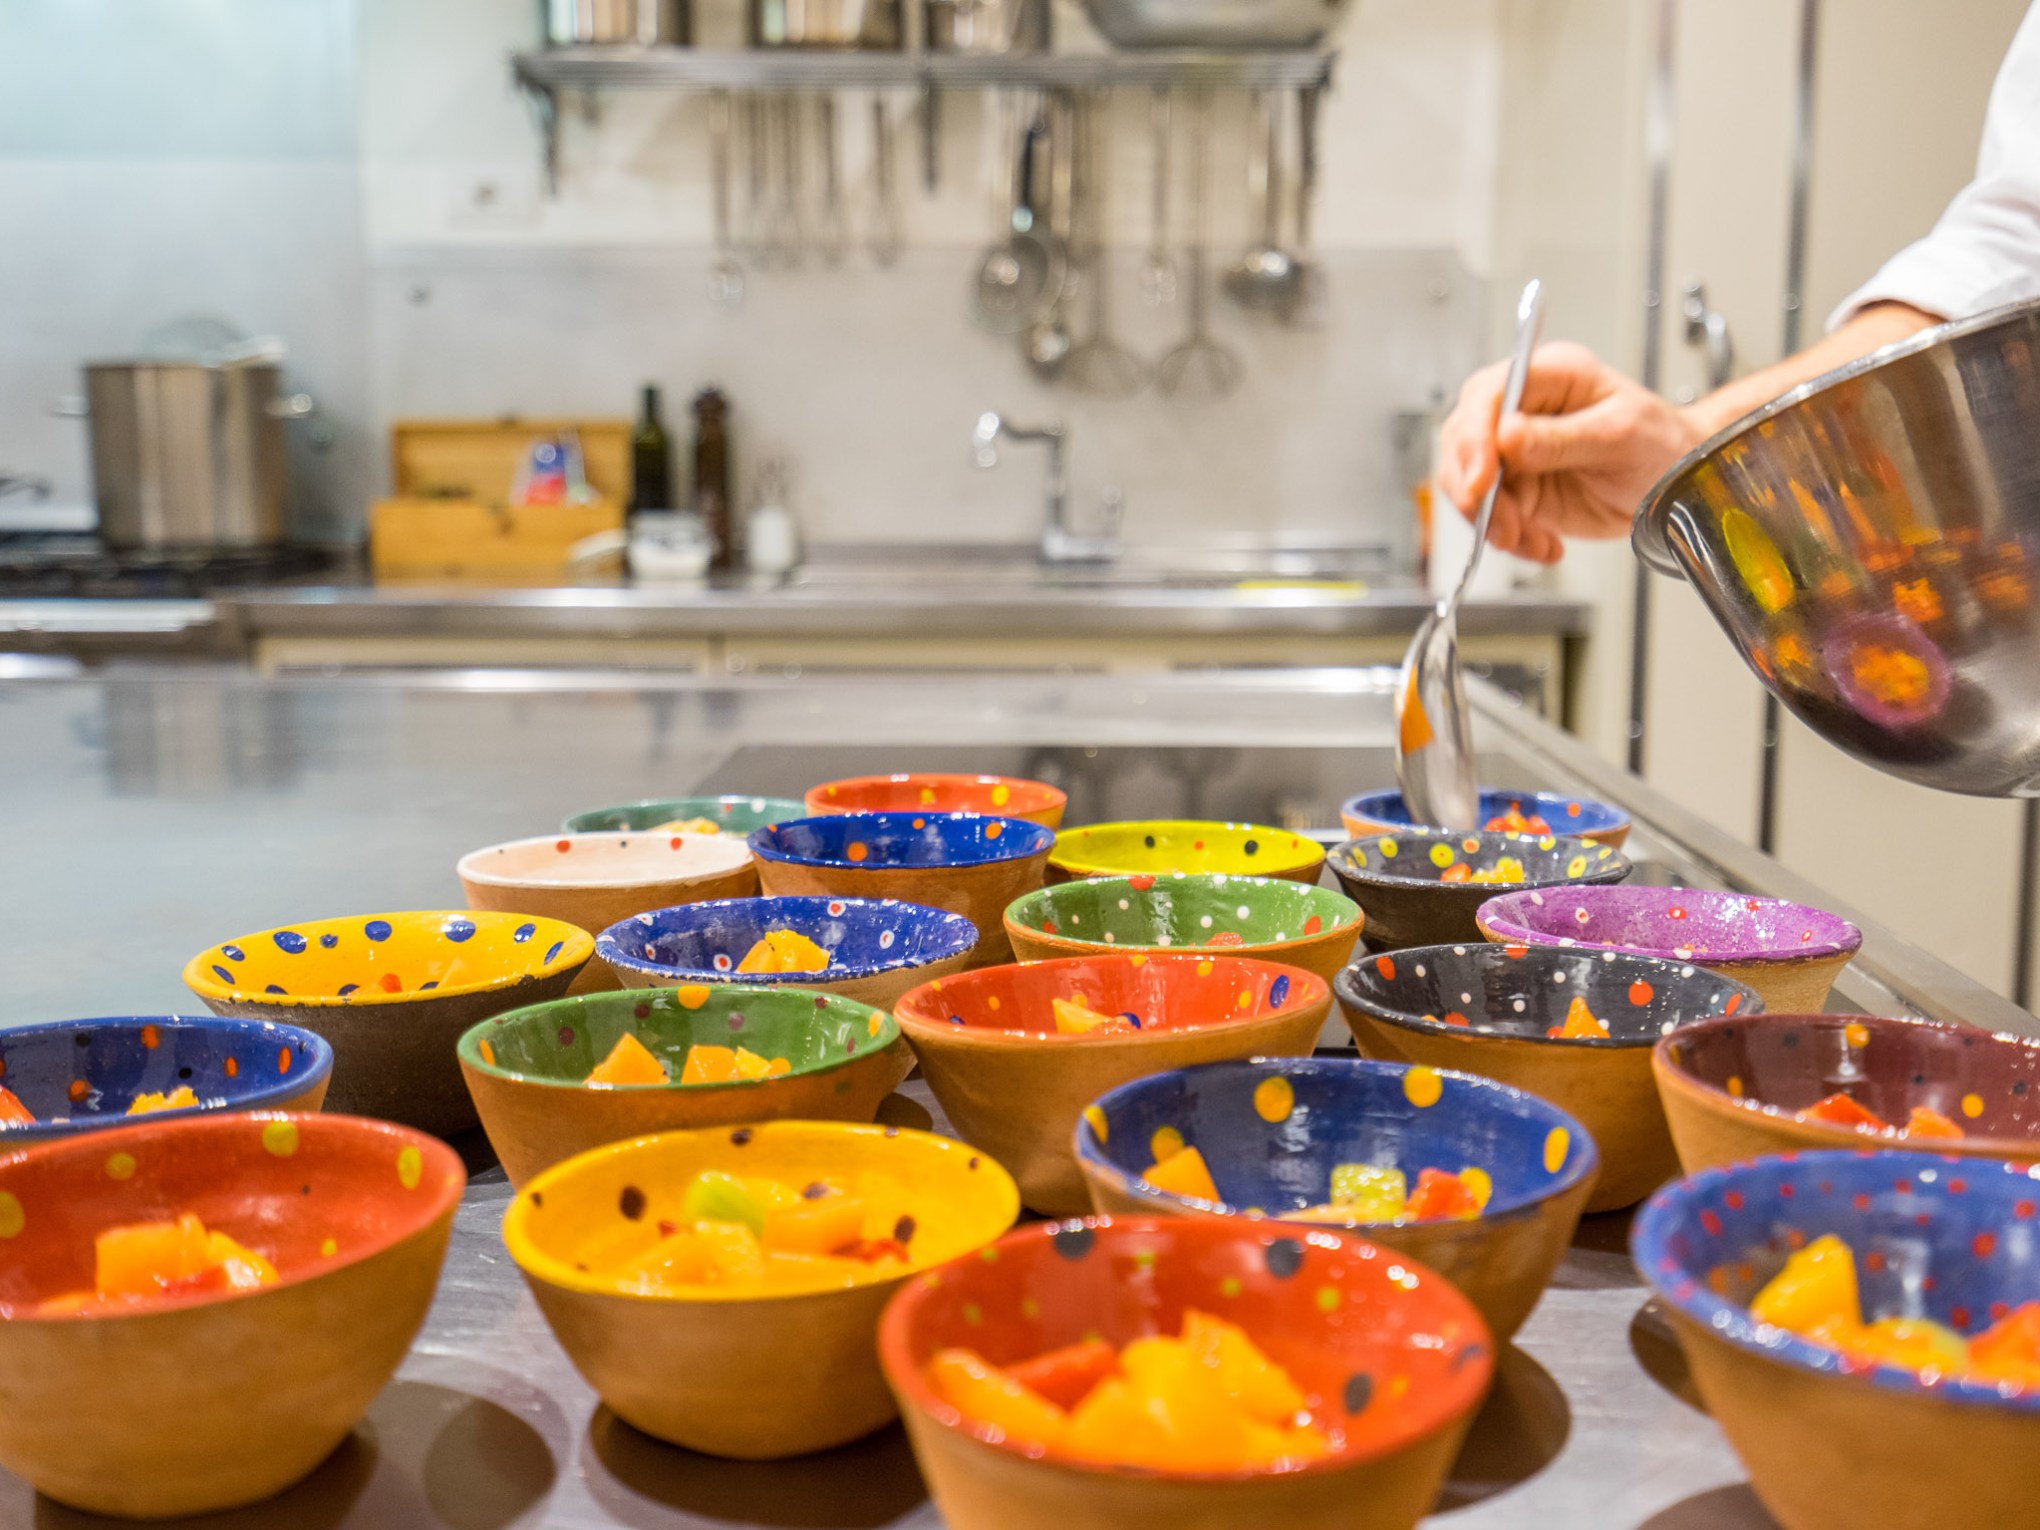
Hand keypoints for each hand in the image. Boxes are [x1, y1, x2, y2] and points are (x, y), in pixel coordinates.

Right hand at [1434, 341, 1705, 563]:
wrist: (1676, 485)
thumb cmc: (1661, 445)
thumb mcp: (1621, 436)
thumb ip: (1562, 438)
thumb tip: (1506, 437)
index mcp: (1551, 375)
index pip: (1488, 395)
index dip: (1475, 437)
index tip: (1482, 481)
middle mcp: (1523, 408)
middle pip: (1463, 438)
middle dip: (1474, 489)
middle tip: (1502, 524)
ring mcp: (1514, 450)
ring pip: (1466, 482)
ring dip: (1489, 520)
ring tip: (1526, 539)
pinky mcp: (1516, 487)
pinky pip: (1488, 514)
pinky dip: (1507, 538)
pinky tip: (1542, 544)